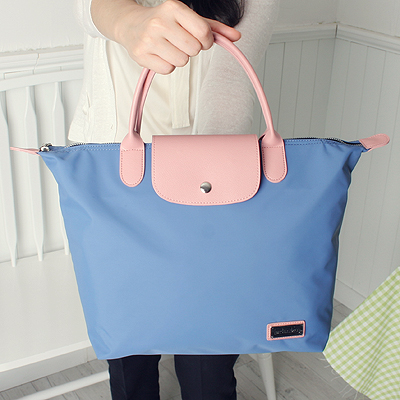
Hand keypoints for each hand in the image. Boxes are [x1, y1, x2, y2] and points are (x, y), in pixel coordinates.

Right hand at [113, 0, 240, 73]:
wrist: (132, 24)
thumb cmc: (166, 22)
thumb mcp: (190, 19)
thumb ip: (215, 28)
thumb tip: (236, 36)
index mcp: (174, 8)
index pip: (203, 33)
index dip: (206, 41)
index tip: (201, 39)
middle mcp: (160, 22)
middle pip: (193, 50)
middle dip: (192, 49)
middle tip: (182, 43)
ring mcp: (149, 39)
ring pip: (181, 61)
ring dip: (179, 58)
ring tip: (169, 48)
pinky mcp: (141, 55)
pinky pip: (168, 69)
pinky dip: (168, 65)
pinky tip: (161, 54)